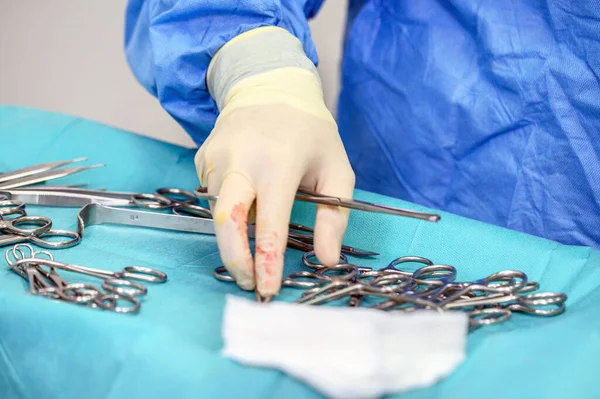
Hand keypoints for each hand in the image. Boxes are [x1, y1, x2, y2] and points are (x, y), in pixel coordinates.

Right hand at [195, 101, 354, 298]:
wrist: (268, 86)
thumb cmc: (310, 133)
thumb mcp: (337, 169)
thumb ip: (335, 217)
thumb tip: (327, 260)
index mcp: (279, 162)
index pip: (270, 222)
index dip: (267, 260)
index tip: (267, 288)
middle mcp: (241, 159)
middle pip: (226, 221)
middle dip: (234, 259)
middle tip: (248, 283)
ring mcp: (215, 157)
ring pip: (220, 212)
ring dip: (238, 230)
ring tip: (260, 216)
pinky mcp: (201, 158)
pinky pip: (214, 196)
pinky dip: (231, 207)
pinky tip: (247, 190)